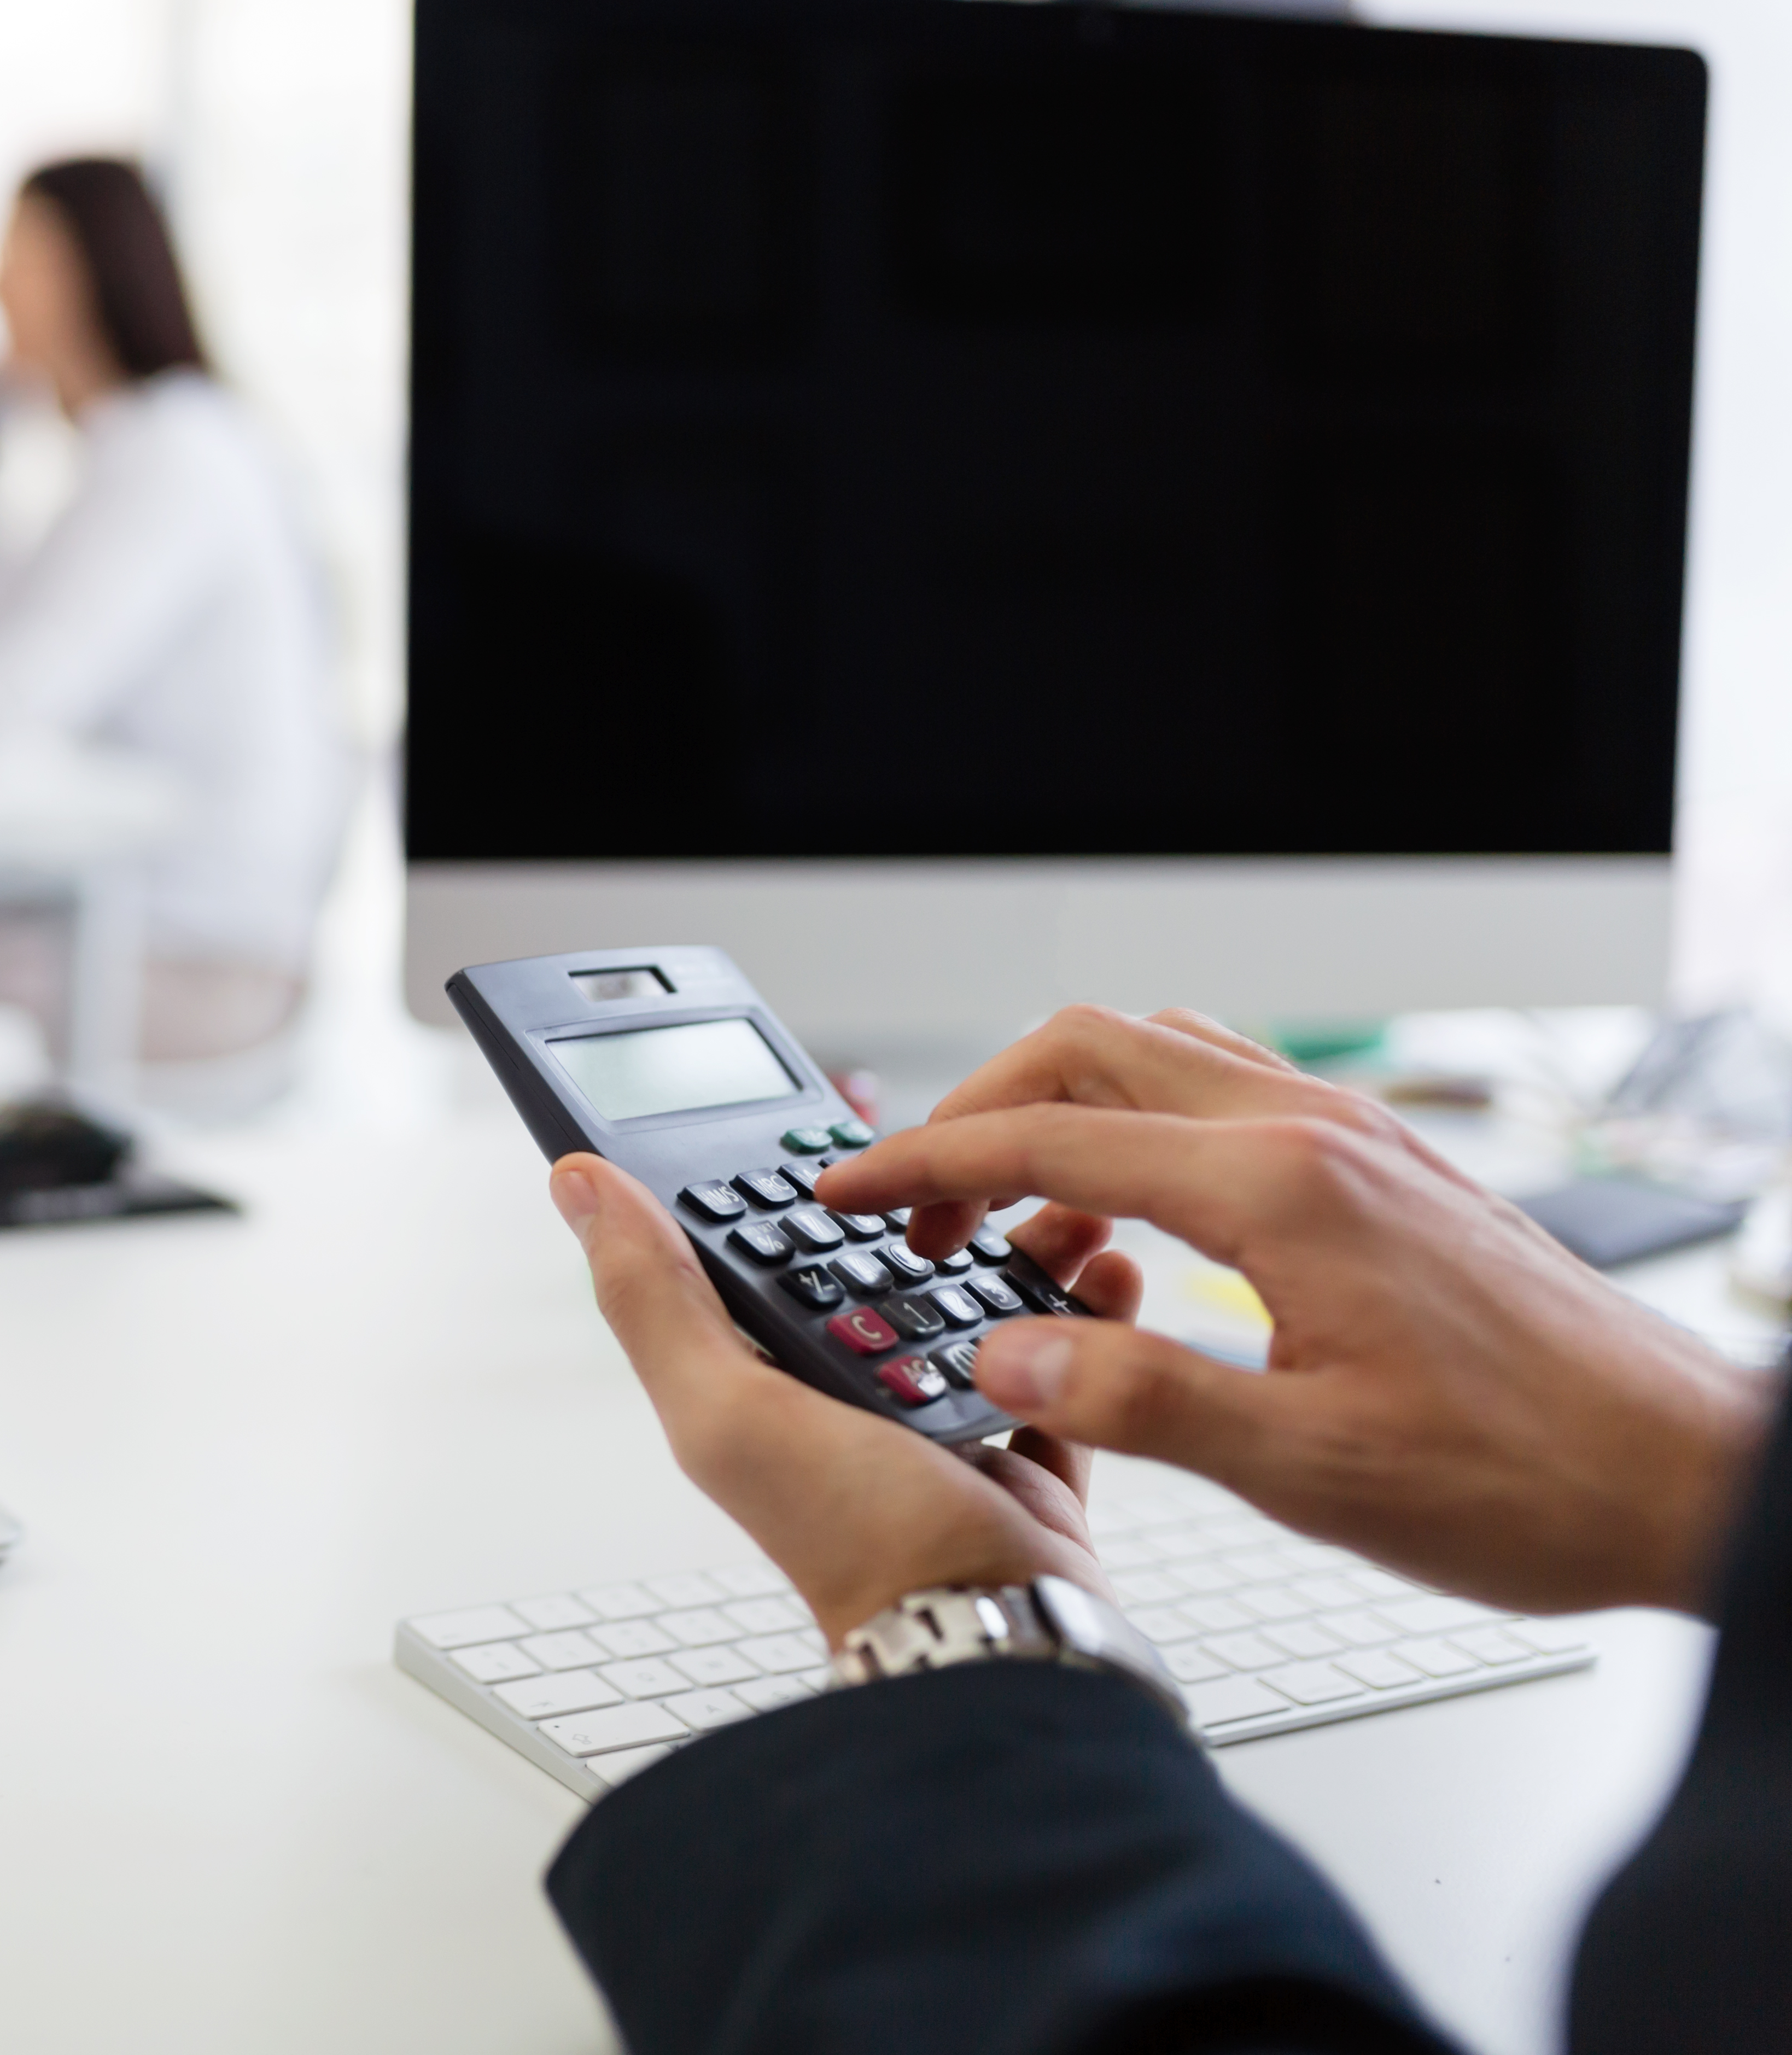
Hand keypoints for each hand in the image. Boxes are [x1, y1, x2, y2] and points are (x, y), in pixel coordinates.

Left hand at [551, 1153, 1141, 1643]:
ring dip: (1020, 1234)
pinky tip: (1107, 1271)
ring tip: (1060, 1193)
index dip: (785, 1166)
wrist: (991, 1634)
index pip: (759, 1235)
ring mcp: (937, 1413)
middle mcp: (841, 1385)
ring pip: (978, 1289)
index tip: (837, 1096)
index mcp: (761, 1370)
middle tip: (980, 1138)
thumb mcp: (727, 1406)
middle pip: (879, 1251)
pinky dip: (1087, 1309)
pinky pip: (1057, 1351)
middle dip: (931, 1187)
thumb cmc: (854, 1541)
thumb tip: (575, 1181)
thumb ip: (652, 1296)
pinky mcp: (1023, 1440)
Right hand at [815, 1007, 1777, 1616]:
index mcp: (1281, 1188)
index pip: (1046, 1136)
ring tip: (1009, 1227)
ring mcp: (1354, 1141)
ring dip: (1059, 1115)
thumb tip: (1003, 1355)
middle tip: (908, 1207)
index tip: (842, 1194)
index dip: (920, 1165)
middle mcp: (1315, 1133)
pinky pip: (1223, 1099)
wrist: (1689, 1479)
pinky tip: (1130, 1234)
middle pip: (1088, 1052)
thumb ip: (1141, 1403)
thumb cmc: (1533, 1477)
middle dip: (973, 1116)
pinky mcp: (1381, 1172)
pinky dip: (1139, 1135)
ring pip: (1157, 1060)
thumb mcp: (1311, 1469)